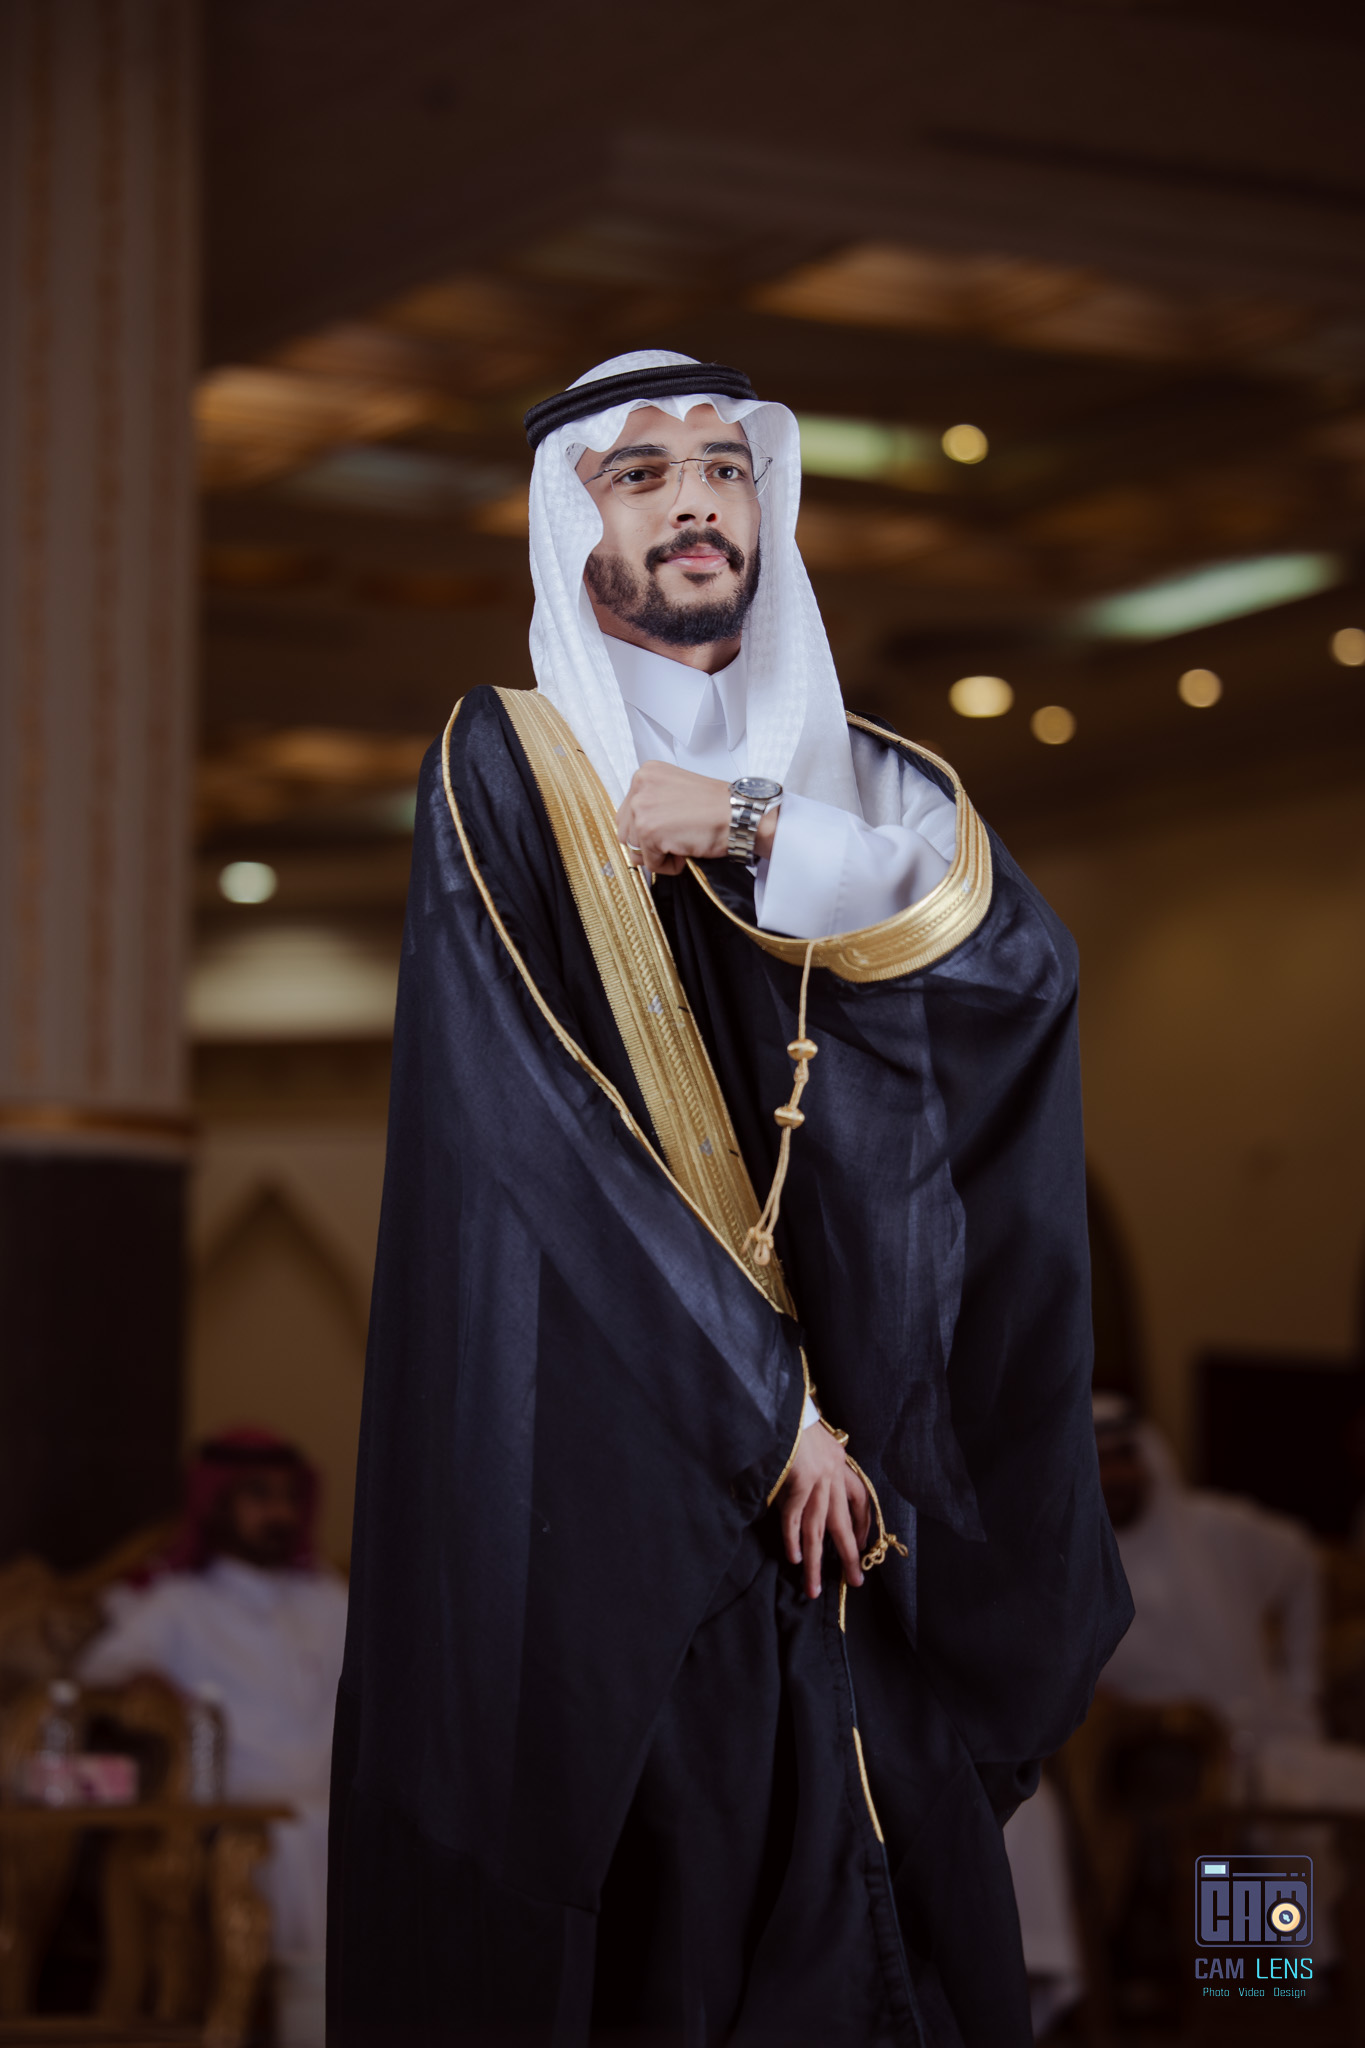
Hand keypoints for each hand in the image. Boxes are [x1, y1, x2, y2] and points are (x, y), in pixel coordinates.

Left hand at [615, 761, 776, 875]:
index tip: (667, 828)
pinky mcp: (648, 831)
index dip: (647, 827)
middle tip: (674, 839)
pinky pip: (649, 862)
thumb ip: (653, 803)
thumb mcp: (675, 790)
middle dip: (647, 843)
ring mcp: (641, 808)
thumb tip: (637, 831)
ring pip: (634, 848)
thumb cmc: (717, 805)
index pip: (628, 811)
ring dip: (657, 854)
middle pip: (625, 830)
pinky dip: (667, 865)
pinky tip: (684, 851)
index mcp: (646, 773)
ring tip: (680, 844)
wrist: (738, 814)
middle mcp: (640, 786)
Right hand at [779, 1425, 870, 1599]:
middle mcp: (833, 1472)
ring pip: (818, 1529)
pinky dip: (793, 1539)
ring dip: (815, 1562)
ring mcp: (817, 1477)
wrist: (778, 1400)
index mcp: (838, 1460)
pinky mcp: (799, 1479)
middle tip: (854, 1582)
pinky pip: (795, 1517)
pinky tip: (794, 1558)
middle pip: (843, 1524)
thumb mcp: (811, 1437)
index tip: (862, 1545)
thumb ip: (813, 1461)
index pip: (860, 1498)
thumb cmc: (788, 1417)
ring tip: (813, 1588)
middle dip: (849, 1556)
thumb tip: (804, 1484)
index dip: (863, 1525)